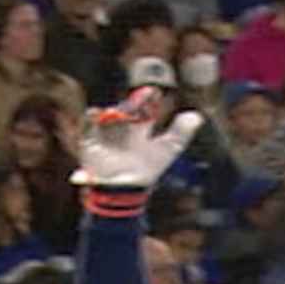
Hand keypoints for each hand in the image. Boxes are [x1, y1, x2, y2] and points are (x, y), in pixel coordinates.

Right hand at [71, 87, 201, 190]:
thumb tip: (197, 116)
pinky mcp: (90, 143)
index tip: (153, 91)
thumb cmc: (147, 170)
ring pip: (104, 116)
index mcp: (138, 128)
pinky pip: (86, 128)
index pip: (143, 108)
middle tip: (136, 102)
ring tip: (111, 112)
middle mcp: (121, 128)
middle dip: (129, 106)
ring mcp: (105, 134)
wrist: (126, 192)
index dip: (147, 99)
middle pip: (124, 110)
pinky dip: (88, 120)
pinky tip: (94, 115)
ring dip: (107, 113)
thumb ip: (180, 133)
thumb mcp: (167, 150)